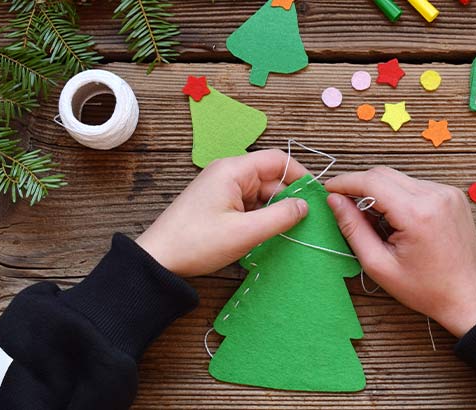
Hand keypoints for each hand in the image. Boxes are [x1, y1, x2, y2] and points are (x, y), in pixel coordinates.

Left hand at [136, 150, 309, 276]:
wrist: (159, 260)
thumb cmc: (197, 243)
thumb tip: (305, 206)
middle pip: (271, 178)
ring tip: (288, 232)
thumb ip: (280, 217)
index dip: (301, 176)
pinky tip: (267, 234)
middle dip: (288, 198)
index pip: (278, 160)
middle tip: (306, 222)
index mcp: (233, 170)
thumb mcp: (246, 232)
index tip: (317, 197)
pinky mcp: (218, 203)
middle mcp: (228, 173)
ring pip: (261, 193)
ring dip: (274, 210)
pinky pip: (249, 204)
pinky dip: (260, 216)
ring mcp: (222, 188)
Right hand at [325, 167, 475, 336]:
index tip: (328, 190)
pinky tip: (397, 219)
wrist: (467, 294)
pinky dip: (400, 196)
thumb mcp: (379, 265)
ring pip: (399, 178)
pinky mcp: (453, 194)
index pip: (371, 181)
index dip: (344, 182)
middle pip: (384, 174)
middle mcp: (434, 195)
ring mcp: (447, 192)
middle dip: (360, 185)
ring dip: (380, 192)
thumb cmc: (425, 288)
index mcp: (416, 213)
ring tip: (375, 220)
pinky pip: (415, 185)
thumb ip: (353, 229)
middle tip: (345, 205)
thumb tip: (335, 201)